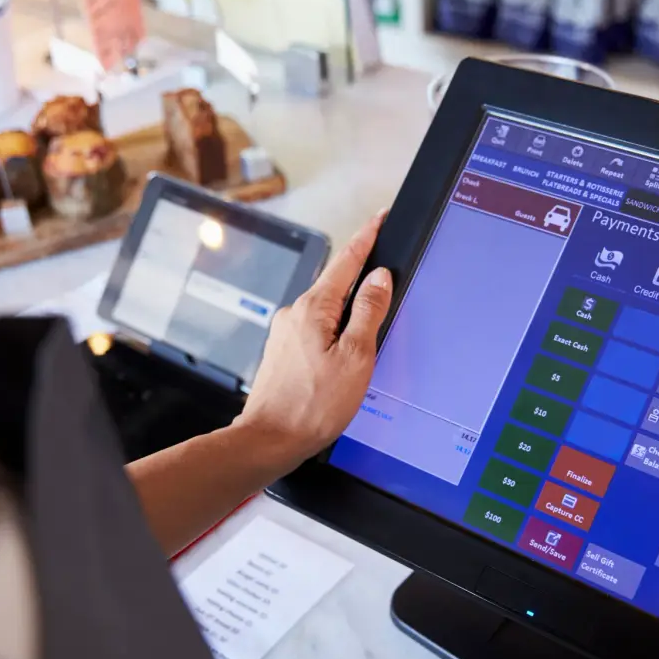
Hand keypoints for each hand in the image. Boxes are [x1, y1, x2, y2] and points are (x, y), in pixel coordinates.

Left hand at [237, 210, 393, 470]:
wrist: (270, 440)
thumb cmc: (312, 406)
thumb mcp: (356, 357)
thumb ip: (369, 312)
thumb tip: (379, 278)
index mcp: (314, 308)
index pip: (347, 260)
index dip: (367, 237)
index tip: (380, 217)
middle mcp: (295, 314)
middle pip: (337, 285)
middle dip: (362, 280)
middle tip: (388, 280)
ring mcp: (286, 333)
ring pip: (327, 310)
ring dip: (349, 314)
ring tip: (370, 336)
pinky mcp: (284, 353)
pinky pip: (317, 330)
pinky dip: (336, 334)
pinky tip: (345, 357)